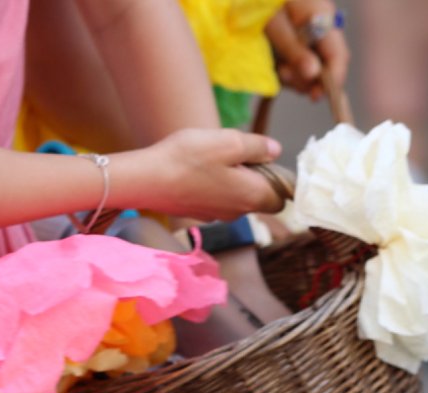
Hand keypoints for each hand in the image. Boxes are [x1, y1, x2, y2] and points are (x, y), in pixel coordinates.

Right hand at [132, 128, 285, 220]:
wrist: (146, 180)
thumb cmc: (188, 159)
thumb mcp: (230, 141)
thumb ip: (258, 146)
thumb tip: (275, 151)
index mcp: (252, 196)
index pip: (281, 199)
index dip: (278, 180)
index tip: (264, 160)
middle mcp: (237, 212)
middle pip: (258, 198)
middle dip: (254, 178)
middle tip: (235, 154)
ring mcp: (215, 216)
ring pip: (235, 198)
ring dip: (231, 181)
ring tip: (211, 159)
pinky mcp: (196, 213)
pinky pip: (214, 200)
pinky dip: (212, 187)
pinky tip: (195, 170)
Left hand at [265, 0, 349, 100]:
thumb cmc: (261, 1)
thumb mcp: (274, 25)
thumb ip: (294, 50)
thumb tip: (314, 74)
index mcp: (322, 17)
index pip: (338, 55)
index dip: (332, 80)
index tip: (315, 97)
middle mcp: (322, 26)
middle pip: (326, 64)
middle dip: (307, 79)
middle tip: (284, 76)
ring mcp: (311, 33)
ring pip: (312, 67)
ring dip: (295, 75)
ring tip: (277, 67)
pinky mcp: (298, 38)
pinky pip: (299, 62)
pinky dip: (288, 68)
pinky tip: (275, 63)